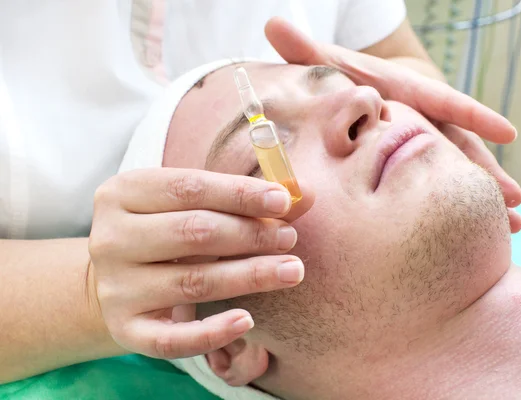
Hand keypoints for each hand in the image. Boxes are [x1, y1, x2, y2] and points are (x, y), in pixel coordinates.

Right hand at [89, 168, 314, 358]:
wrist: (120, 278)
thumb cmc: (168, 231)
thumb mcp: (196, 205)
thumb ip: (246, 198)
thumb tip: (303, 192)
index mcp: (124, 192)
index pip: (189, 187)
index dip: (240, 193)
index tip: (283, 199)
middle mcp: (111, 238)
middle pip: (193, 232)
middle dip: (251, 233)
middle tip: (289, 238)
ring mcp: (116, 287)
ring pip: (193, 281)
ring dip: (250, 275)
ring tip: (291, 270)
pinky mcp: (126, 328)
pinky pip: (172, 339)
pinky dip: (213, 332)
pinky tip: (248, 320)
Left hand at [265, 17, 520, 231]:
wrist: (343, 84)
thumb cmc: (333, 74)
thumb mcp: (320, 64)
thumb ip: (303, 51)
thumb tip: (275, 25)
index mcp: (401, 93)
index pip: (440, 102)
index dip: (472, 116)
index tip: (508, 132)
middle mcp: (418, 117)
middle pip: (457, 145)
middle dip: (486, 171)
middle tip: (515, 201)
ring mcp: (419, 141)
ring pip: (456, 170)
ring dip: (483, 196)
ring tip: (511, 226)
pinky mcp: (413, 159)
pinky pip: (441, 181)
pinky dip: (462, 203)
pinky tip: (484, 228)